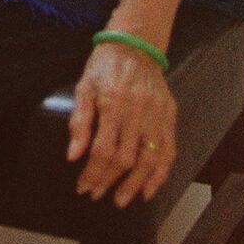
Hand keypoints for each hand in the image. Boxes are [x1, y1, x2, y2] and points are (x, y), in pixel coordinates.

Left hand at [66, 40, 176, 206]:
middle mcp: (137, 108)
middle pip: (125, 158)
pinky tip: (149, 189)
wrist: (135, 43)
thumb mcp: (84, 86)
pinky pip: (168, 150)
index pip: (103, 149)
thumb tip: (73, 155)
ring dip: (135, 184)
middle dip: (109, 180)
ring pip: (149, 159)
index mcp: (112, 101)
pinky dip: (160, 173)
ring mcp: (157, 112)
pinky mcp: (169, 113)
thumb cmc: (105, 65)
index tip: (83, 186)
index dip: (93, 172)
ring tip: (121, 199)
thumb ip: (79, 121)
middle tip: (97, 193)